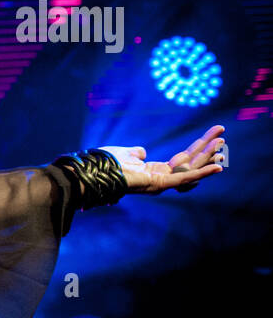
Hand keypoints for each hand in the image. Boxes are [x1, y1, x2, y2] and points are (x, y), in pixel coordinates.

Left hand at [98, 125, 224, 194]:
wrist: (95, 170)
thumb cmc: (106, 163)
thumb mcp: (126, 154)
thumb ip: (137, 154)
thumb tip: (142, 152)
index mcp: (155, 171)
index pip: (184, 159)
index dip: (199, 146)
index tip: (213, 135)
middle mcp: (161, 178)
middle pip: (191, 162)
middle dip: (208, 148)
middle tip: (222, 134)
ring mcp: (162, 182)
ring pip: (192, 168)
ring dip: (208, 156)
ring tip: (222, 143)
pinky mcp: (160, 183)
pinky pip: (185, 177)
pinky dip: (202, 173)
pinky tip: (217, 167)